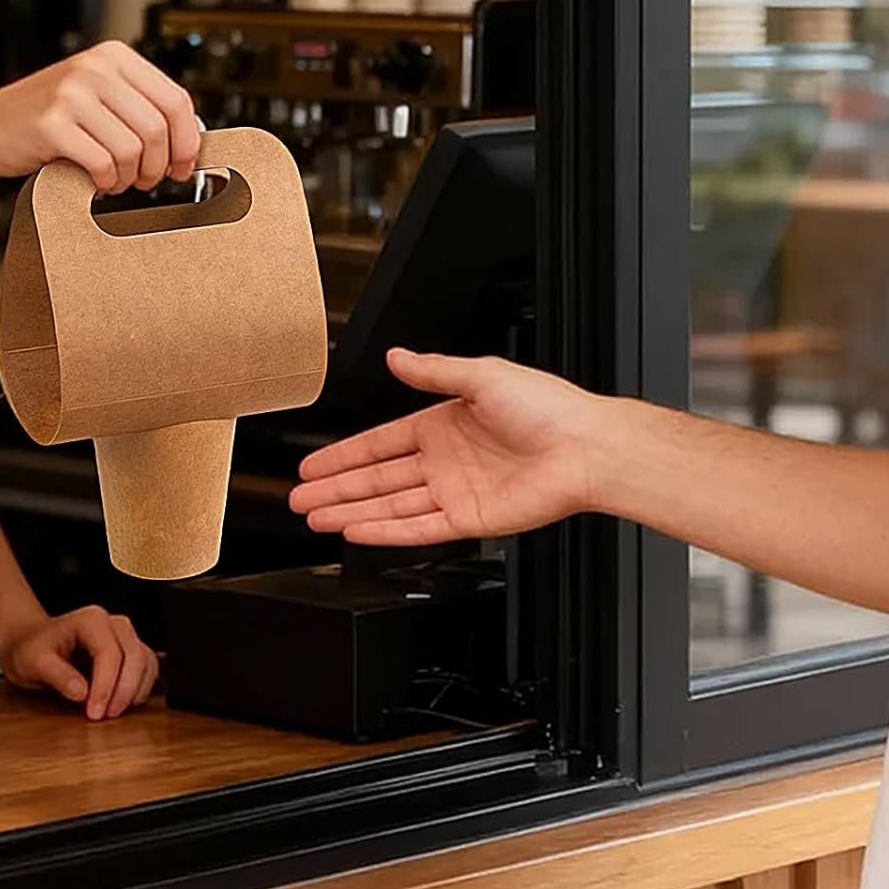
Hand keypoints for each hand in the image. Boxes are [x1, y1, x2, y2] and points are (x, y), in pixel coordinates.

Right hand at [0, 42, 199, 193]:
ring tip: (116, 180)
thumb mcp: (98, 95)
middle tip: (146, 179)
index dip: (187, 141)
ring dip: (130, 177)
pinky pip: (103, 164)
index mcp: (114, 56)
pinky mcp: (52, 125)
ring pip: (132, 150)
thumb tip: (190, 138)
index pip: (176, 99)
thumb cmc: (50, 116)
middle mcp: (94, 68)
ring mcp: (72, 94)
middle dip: (158, 166)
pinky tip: (96, 180)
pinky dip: (106, 182)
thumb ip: (140, 106)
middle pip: (157, 129)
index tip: (183, 164)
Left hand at [0, 605, 159, 720]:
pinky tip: (125, 703)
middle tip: (106, 716)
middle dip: (123, 690)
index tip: (94, 712)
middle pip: (134, 655)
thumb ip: (57, 675)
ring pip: (146, 661)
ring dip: (135, 690)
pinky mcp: (128, 651)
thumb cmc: (31, 649)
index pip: (109, 652)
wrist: (31, 643)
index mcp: (90, 620)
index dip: (105, 685)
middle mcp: (112, 624)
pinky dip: (141, 687)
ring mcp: (123, 636)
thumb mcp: (33, 661)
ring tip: (114, 712)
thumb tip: (81, 692)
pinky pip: (147, 667)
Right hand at [288, 349, 607, 545]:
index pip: (379, 443)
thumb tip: (396, 356)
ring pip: (389, 506)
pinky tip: (357, 531)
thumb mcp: (482, 375)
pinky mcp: (470, 520)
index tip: (313, 464)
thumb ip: (433, 371)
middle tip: (300, 497)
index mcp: (442, 424)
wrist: (587, 447)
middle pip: (376, 478)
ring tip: (316, 518)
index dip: (343, 454)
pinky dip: (385, 531)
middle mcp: (444, 461)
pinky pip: (419, 529)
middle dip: (336, 488)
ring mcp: (454, 492)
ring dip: (351, 512)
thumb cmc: (549, 406)